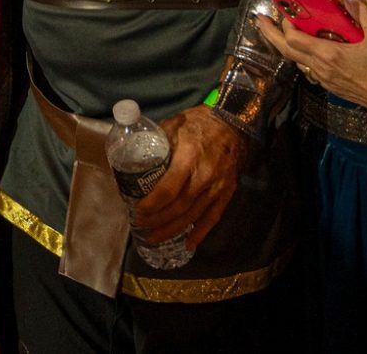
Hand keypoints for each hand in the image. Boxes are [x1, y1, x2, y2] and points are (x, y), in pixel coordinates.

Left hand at [134, 105, 243, 249]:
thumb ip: (156, 142)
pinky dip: (200, 232)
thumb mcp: (174, 125)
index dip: (151, 205)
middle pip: (179, 207)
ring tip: (154, 238)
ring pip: (193, 216)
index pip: (168, 190)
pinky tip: (188, 244)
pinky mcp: (227, 192)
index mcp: (189, 158)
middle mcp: (205, 176)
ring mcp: (218, 187)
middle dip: (158, 221)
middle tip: (141, 226)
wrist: (233, 124)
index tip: (137, 211)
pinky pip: (213, 217)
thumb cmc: (199, 123)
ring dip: (173, 230)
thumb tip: (132, 157)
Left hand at [260, 0, 366, 125]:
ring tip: (281, 32)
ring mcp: (324, 80)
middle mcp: (321, 69)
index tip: (283, 10)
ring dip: (286, 46)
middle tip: (258, 20)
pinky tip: (306, 49)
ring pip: (296, 61)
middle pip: (286, 50)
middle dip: (269, 34)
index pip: (293, 38)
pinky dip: (300, 56)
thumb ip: (363, 14)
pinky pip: (308, 69)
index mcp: (329, 55)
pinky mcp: (331, 86)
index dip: (284, 24)